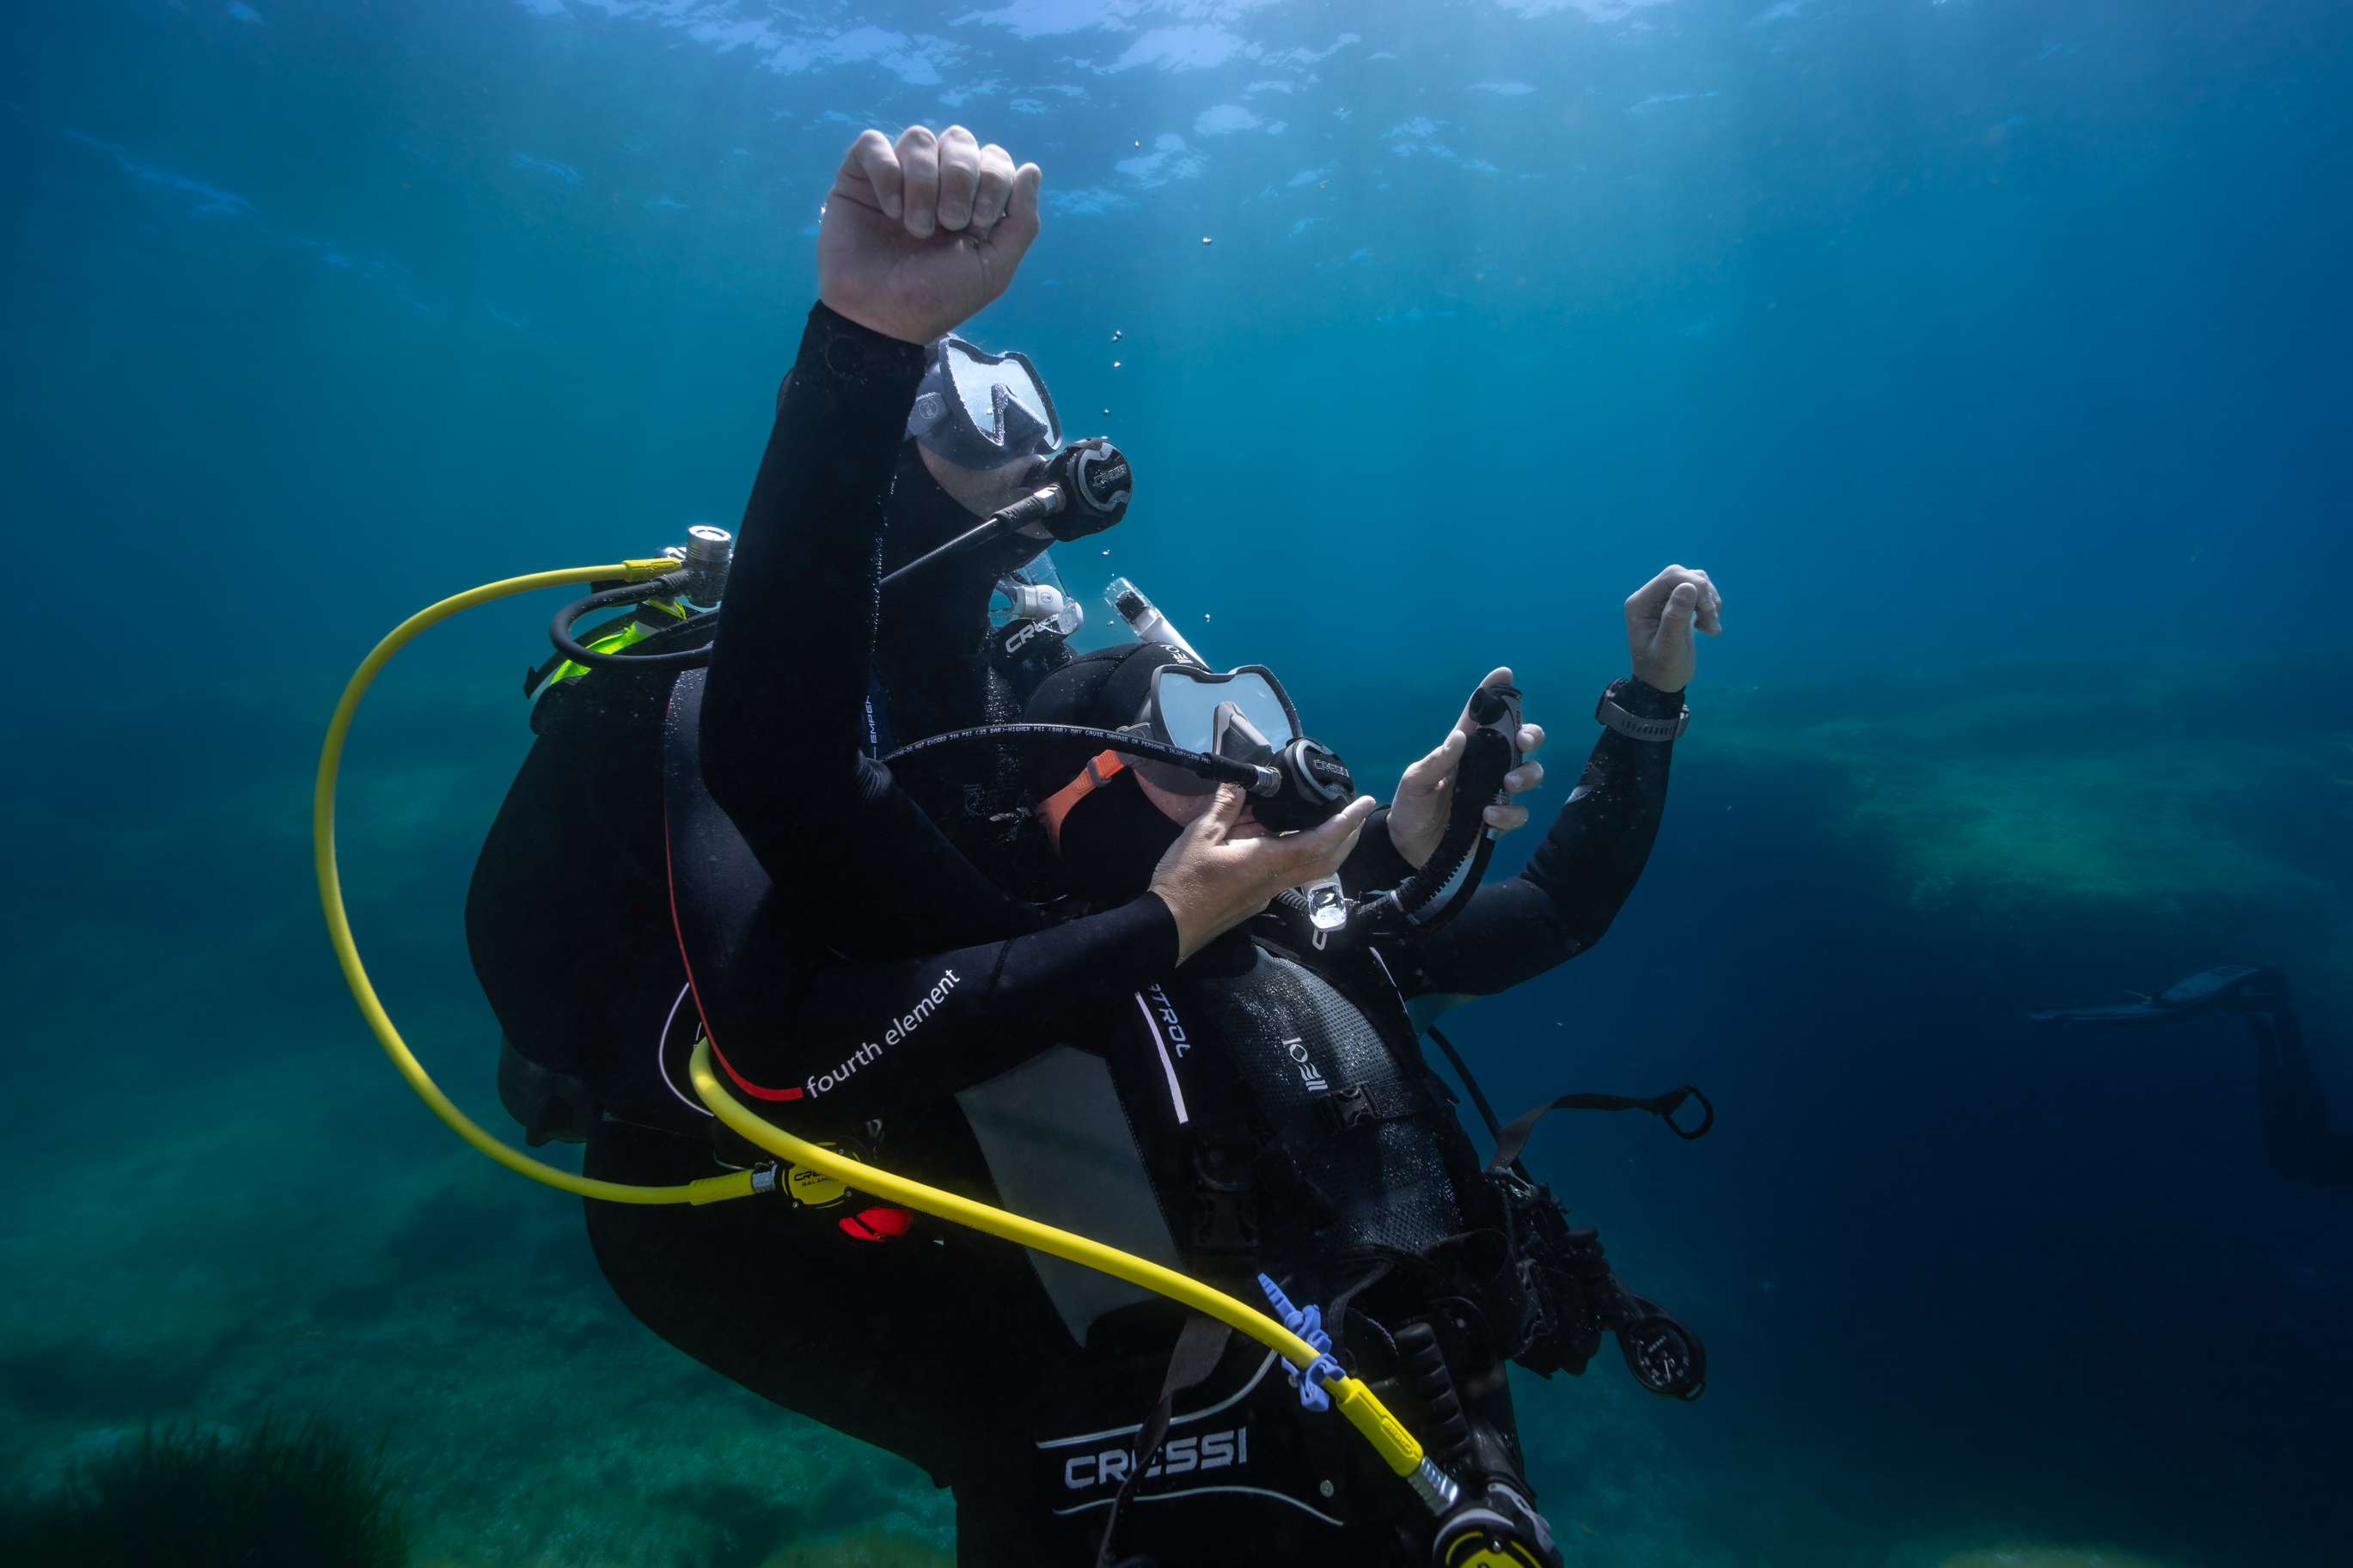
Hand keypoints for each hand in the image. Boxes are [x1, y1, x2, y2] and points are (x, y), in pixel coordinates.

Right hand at [818, 125, 1042, 344]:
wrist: (882, 320)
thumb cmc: (937, 299)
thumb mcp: (993, 268)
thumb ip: (1021, 222)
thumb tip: (1031, 169)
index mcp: (971, 199)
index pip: (993, 157)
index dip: (994, 180)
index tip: (981, 225)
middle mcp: (936, 182)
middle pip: (959, 139)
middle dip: (961, 178)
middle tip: (951, 223)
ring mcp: (897, 176)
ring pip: (919, 138)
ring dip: (924, 181)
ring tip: (917, 228)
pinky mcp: (857, 178)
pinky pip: (873, 144)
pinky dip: (887, 172)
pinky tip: (890, 211)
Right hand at [1149, 785, 1376, 962]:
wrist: (1168, 927)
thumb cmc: (1183, 883)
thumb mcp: (1199, 836)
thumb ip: (1224, 807)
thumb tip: (1241, 784)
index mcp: (1267, 861)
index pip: (1320, 842)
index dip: (1346, 822)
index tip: (1364, 804)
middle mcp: (1275, 880)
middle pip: (1327, 860)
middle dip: (1348, 836)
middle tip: (1358, 811)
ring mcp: (1268, 893)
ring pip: (1310, 869)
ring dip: (1326, 845)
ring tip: (1327, 819)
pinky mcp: (1257, 898)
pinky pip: (1287, 873)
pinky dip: (1297, 852)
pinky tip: (1281, 837)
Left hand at [1386, 667, 1547, 869]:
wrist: (1408, 847)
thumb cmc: (1410, 807)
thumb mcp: (1414, 782)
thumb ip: (1436, 761)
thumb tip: (1460, 737)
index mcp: (1462, 750)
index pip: (1481, 716)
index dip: (1494, 692)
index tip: (1504, 674)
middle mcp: (1484, 766)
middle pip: (1520, 741)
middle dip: (1531, 734)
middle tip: (1524, 742)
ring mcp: (1494, 792)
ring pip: (1530, 773)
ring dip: (1528, 774)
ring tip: (1508, 784)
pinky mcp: (1499, 819)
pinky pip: (1518, 812)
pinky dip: (1509, 813)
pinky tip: (1488, 817)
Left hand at [1624, 565, 1722, 692]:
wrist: (1662, 684)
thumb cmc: (1662, 671)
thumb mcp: (1669, 649)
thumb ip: (1675, 618)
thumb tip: (1688, 586)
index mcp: (1640, 604)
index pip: (1670, 576)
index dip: (1695, 586)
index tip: (1709, 610)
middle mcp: (1650, 597)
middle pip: (1684, 576)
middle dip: (1704, 596)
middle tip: (1712, 625)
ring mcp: (1663, 600)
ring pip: (1695, 582)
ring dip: (1710, 603)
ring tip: (1711, 630)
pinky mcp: (1677, 605)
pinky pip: (1699, 592)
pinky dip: (1709, 607)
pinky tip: (1706, 628)